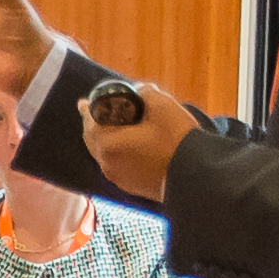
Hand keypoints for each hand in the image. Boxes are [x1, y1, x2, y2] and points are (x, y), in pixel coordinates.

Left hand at [82, 85, 190, 207]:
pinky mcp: (130, 186)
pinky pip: (115, 164)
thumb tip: (140, 91)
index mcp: (108, 144)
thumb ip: (145, 92)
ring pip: (103, 154)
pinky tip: (124, 146)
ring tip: (109, 128)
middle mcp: (107, 164)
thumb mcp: (162, 105)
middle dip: (93, 125)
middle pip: (93, 140)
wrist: (196, 176)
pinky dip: (115, 152)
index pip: (90, 122)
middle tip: (91, 113)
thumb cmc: (177, 140)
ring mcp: (118, 178)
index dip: (88, 109)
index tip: (83, 102)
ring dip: (104, 139)